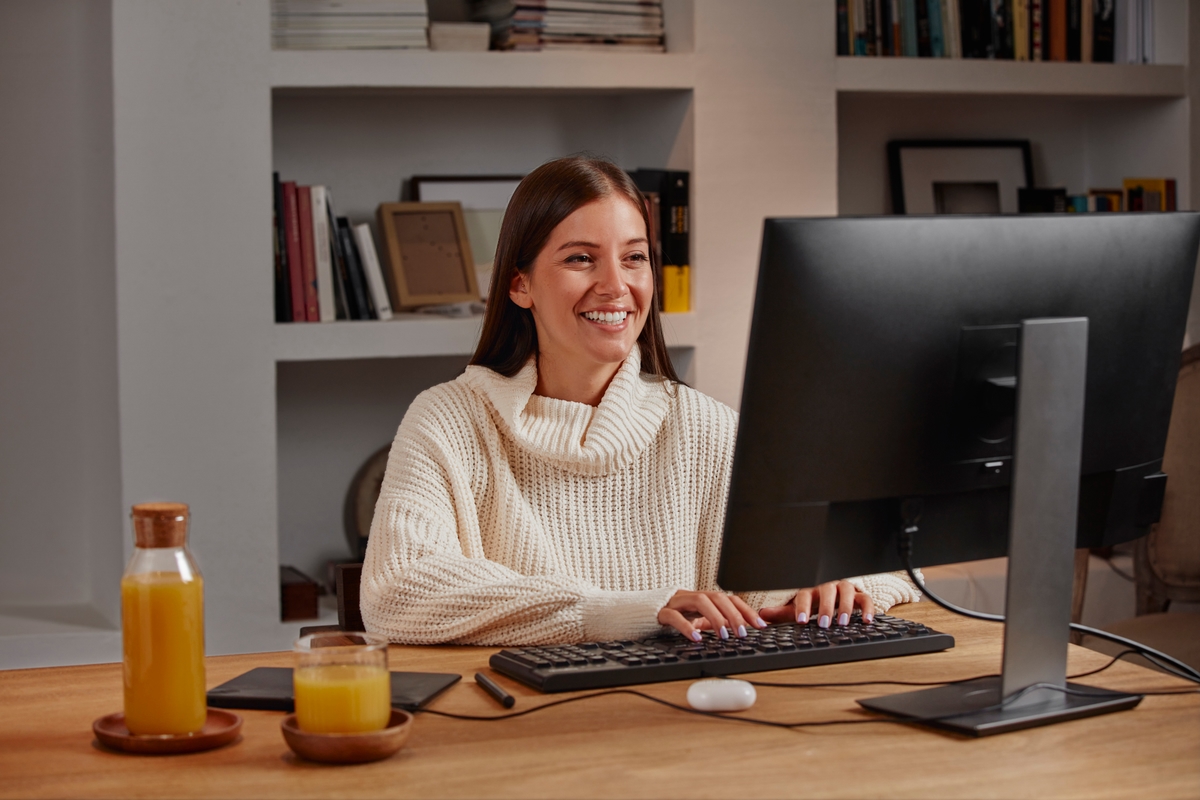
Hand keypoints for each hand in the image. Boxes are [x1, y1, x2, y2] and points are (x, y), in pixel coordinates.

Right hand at [657, 590, 767, 641]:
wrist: (639, 613)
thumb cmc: (672, 617)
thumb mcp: (697, 620)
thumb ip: (714, 623)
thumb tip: (739, 632)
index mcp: (703, 599)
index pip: (730, 599)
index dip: (746, 610)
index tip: (760, 625)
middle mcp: (691, 597)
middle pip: (717, 597)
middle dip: (734, 615)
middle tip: (743, 633)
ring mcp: (675, 602)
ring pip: (699, 601)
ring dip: (716, 618)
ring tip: (724, 636)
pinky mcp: (660, 612)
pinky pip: (674, 616)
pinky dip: (687, 626)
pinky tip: (696, 638)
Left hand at [759, 580, 873, 628]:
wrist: (836, 598)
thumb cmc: (815, 605)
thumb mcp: (798, 609)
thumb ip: (782, 612)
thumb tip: (762, 614)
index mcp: (812, 589)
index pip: (805, 594)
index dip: (802, 607)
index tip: (802, 621)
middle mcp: (829, 587)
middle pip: (828, 591)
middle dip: (826, 607)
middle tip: (824, 623)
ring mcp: (845, 590)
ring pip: (847, 591)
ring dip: (846, 607)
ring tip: (843, 623)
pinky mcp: (860, 596)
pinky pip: (866, 599)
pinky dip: (868, 609)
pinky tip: (867, 621)